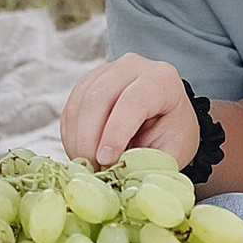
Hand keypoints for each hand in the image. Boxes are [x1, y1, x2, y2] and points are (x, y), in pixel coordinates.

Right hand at [62, 50, 198, 168]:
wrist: (164, 116)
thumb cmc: (172, 133)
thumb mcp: (173, 150)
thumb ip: (149, 162)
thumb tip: (120, 175)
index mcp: (161, 79)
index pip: (133, 101)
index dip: (116, 132)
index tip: (106, 160)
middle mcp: (132, 67)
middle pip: (98, 98)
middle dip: (90, 140)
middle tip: (94, 169)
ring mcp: (105, 71)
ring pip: (79, 104)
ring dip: (78, 141)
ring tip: (90, 166)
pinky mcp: (86, 83)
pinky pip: (69, 110)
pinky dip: (71, 137)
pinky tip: (82, 153)